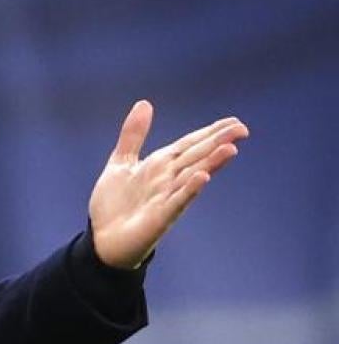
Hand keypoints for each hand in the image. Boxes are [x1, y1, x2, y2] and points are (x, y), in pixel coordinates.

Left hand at [88, 100, 248, 269]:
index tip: (233, 121)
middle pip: (196, 157)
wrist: (101, 240)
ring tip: (230, 149)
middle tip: (242, 129)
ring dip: (210, 164)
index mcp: (160, 165)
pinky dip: (189, 190)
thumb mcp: (120, 162)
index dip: (209, 133)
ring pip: (192, 177)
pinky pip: (176, 202)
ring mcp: (166, 199)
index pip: (189, 145)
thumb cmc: (114, 204)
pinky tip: (203, 178)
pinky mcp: (159, 218)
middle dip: (217, 143)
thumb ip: (133, 135)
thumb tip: (145, 103)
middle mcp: (168, 180)